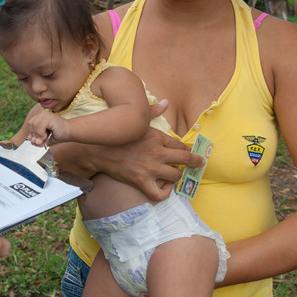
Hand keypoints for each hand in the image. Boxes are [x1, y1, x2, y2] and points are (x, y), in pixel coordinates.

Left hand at [26, 109, 67, 145]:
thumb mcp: (44, 138)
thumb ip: (37, 138)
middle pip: (30, 124)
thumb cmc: (58, 134)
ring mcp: (45, 115)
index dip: (31, 133)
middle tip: (40, 140)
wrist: (69, 132)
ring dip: (38, 135)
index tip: (36, 140)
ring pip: (34, 125)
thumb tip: (31, 140)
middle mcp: (42, 114)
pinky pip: (39, 127)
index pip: (29, 124)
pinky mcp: (49, 117)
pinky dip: (41, 134)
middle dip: (34, 135)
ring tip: (44, 138)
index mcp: (40, 117)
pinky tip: (46, 135)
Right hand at [89, 100, 204, 201]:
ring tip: (173, 174)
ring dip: (176, 175)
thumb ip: (153, 112)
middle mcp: (157, 152)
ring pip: (176, 176)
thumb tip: (166, 102)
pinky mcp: (141, 181)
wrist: (98, 150)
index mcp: (157, 137)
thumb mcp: (137, 121)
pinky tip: (164, 187)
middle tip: (199, 163)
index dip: (186, 149)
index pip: (180, 144)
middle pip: (185, 159)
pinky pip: (160, 193)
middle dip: (195, 161)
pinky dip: (165, 192)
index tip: (188, 151)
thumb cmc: (118, 135)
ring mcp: (150, 168)